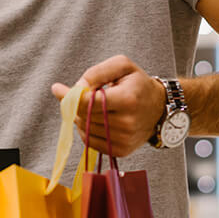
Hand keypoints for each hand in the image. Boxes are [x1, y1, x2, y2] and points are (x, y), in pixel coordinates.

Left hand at [50, 55, 164, 157]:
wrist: (159, 108)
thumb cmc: (138, 84)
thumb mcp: (122, 66)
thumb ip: (95, 73)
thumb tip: (73, 89)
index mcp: (127, 99)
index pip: (88, 103)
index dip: (70, 96)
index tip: (59, 89)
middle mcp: (127, 123)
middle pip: (83, 116)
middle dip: (78, 105)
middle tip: (85, 96)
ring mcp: (124, 140)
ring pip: (84, 130)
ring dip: (82, 118)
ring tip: (96, 107)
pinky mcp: (121, 151)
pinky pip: (90, 142)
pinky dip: (87, 130)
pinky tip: (98, 120)